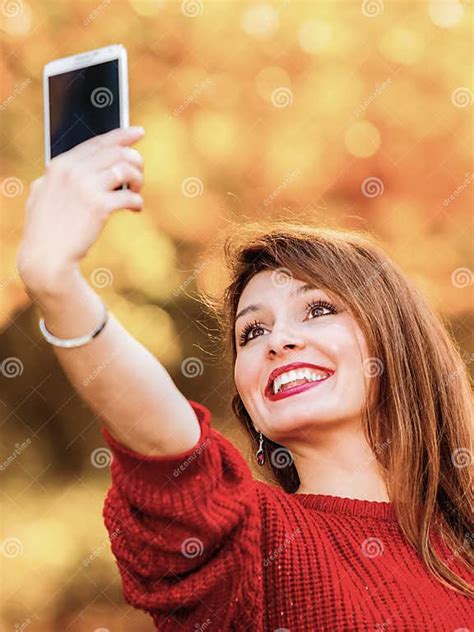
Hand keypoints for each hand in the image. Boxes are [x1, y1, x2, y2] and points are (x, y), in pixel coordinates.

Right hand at [17, 126, 144, 292]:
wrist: (46, 258)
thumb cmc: (44, 231)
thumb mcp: (42, 195)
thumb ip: (58, 178)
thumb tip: (79, 167)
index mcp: (60, 164)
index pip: (96, 142)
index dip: (121, 135)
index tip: (138, 132)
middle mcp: (73, 170)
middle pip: (116, 152)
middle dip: (134, 160)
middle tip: (139, 174)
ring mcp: (86, 187)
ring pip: (126, 168)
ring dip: (138, 179)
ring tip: (137, 191)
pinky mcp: (99, 206)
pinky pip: (130, 197)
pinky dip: (137, 202)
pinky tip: (136, 209)